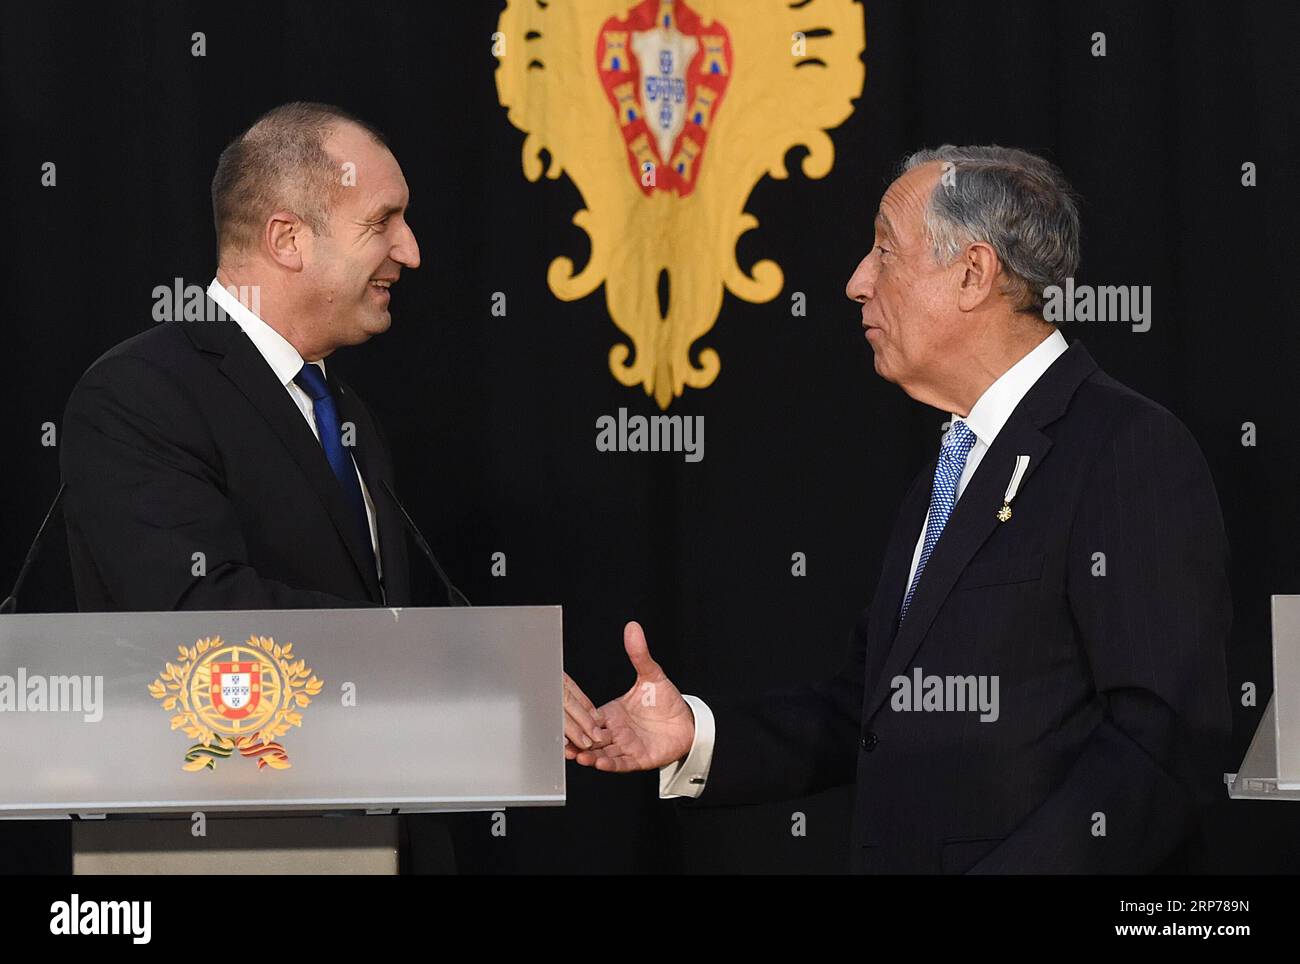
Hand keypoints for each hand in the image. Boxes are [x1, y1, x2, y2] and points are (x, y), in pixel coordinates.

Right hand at [567, 621, 694, 771]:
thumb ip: (639, 654)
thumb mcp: (651, 675)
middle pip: (590, 737)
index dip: (575, 717)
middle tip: (563, 740)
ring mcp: (625, 746)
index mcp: (611, 713)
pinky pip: (621, 763)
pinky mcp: (638, 758)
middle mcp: (614, 731)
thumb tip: (633, 627)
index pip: (588, 716)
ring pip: (601, 753)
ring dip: (589, 755)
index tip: (560, 716)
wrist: (688, 721)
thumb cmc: (665, 700)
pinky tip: (600, 763)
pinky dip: (610, 764)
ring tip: (578, 755)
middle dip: (576, 740)